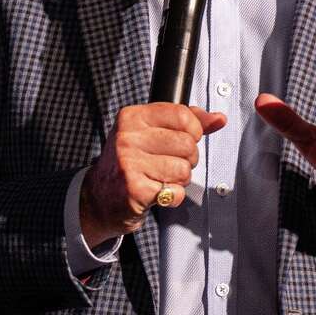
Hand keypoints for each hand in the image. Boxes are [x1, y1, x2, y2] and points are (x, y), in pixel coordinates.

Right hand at [80, 103, 226, 247]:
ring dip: (180, 180)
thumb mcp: (150, 133)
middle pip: (187, 144)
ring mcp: (129, 164)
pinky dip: (172, 196)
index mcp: (132, 117)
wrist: (97, 198)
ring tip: (161, 179)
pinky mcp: (134, 190)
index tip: (185, 139)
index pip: (182, 116)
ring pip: (184, 169)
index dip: (194, 131)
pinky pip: (175, 192)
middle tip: (170, 164)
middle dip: (188, 159)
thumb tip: (218, 119)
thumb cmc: (129, 163)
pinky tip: (157, 193)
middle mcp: (128, 138)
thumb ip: (186, 123)